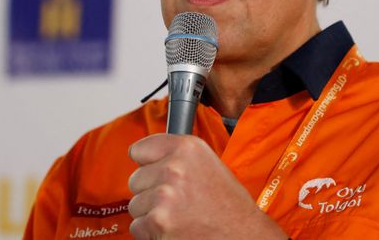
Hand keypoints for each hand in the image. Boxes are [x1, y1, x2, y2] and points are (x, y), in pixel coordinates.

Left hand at [127, 133, 287, 239]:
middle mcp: (174, 167)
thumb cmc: (229, 205)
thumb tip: (148, 159)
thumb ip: (178, 157)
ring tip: (178, 215)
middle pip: (135, 179)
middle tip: (175, 200)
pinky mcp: (158, 222)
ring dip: (151, 213)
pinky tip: (174, 229)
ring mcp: (165, 195)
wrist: (242, 235)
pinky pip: (137, 226)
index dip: (147, 164)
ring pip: (136, 204)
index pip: (140, 149)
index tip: (153, 170)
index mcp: (188, 148)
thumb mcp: (208, 164)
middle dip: (150, 191)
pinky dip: (151, 232)